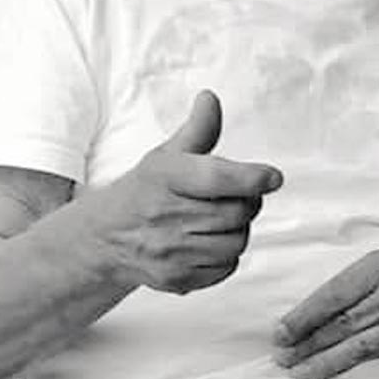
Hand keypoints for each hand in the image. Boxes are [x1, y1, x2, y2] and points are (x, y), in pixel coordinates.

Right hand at [97, 90, 282, 293]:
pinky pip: (227, 267)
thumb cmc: (146, 189)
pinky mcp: (177, 280)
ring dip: (239, 228)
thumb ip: (198, 129)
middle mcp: (164, 215)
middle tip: (241, 193)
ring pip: (236, 242)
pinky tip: (209, 240)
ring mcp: (169, 252)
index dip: (251, 177)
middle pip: (237, 212)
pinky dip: (227, 254)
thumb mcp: (166, 154)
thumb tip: (210, 98)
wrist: (106, 238)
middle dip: (248, 201)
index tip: (273, 177)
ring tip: (222, 217)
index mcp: (164, 176)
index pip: (217, 178)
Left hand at [272, 244, 378, 378]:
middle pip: (342, 326)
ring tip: (296, 373)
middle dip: (306, 346)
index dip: (303, 318)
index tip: (279, 333)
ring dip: (323, 365)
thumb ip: (357, 280)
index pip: (334, 296)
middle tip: (279, 358)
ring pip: (359, 351)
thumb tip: (314, 309)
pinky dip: (355, 375)